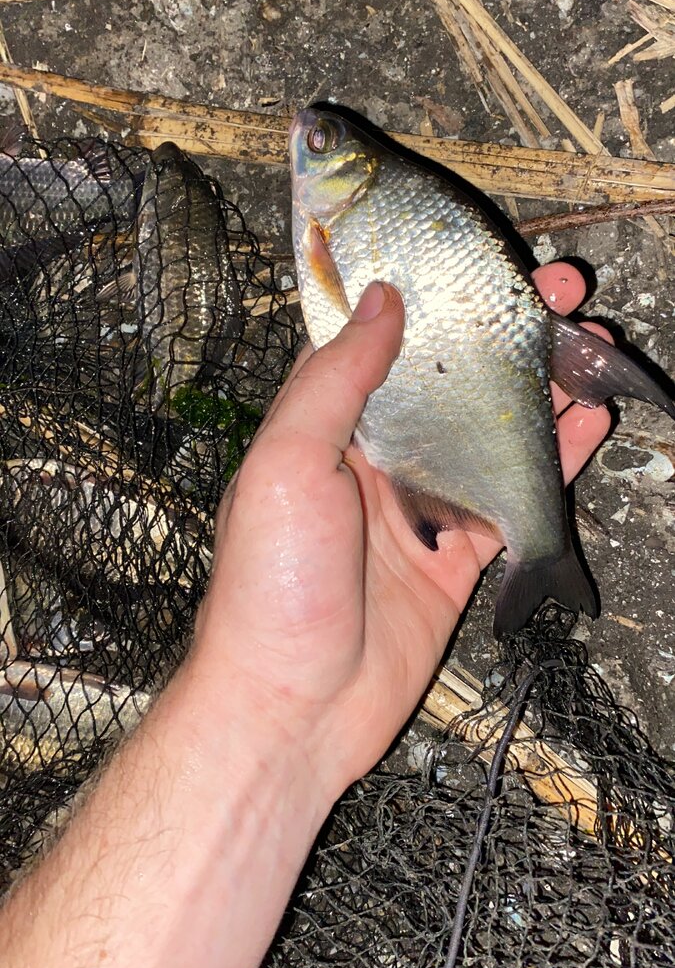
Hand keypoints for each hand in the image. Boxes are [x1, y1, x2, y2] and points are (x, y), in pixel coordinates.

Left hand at [197, 263, 610, 805]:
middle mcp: (378, 456)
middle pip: (454, 377)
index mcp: (329, 425)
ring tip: (594, 345)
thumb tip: (379, 300)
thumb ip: (334, 382)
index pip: (388, 339)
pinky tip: (589, 423)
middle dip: (508, 331)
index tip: (481, 259)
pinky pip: (516, 499)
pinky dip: (555, 461)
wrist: (292, 708)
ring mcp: (423, 505)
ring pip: (494, 430)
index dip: (436, 295)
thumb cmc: (270, 587)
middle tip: (563, 292)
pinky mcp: (459, 555)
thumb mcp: (286, 464)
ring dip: (544, 387)